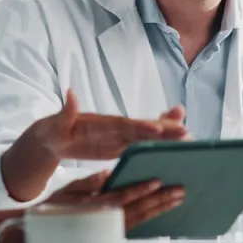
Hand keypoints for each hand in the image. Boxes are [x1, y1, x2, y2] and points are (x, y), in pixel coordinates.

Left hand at [20, 90, 188, 161]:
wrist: (53, 137)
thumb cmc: (52, 130)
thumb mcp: (54, 123)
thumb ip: (65, 111)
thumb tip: (70, 94)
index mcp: (99, 122)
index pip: (122, 124)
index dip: (140, 126)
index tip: (157, 128)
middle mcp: (113, 127)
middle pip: (141, 128)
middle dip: (164, 130)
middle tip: (188, 132)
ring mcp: (118, 137)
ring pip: (147, 135)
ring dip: (167, 136)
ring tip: (189, 136)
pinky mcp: (120, 146)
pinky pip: (142, 145)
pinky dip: (158, 145)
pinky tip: (175, 148)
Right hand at [46, 171, 184, 230]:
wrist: (46, 236)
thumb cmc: (55, 210)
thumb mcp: (67, 191)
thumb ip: (89, 183)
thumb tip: (109, 174)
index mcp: (94, 208)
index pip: (122, 197)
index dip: (140, 190)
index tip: (157, 181)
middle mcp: (105, 222)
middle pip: (138, 210)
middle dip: (160, 200)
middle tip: (179, 190)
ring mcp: (111, 231)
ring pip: (141, 219)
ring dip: (160, 209)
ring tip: (178, 199)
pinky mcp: (114, 236)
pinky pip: (136, 227)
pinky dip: (152, 218)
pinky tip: (163, 210)